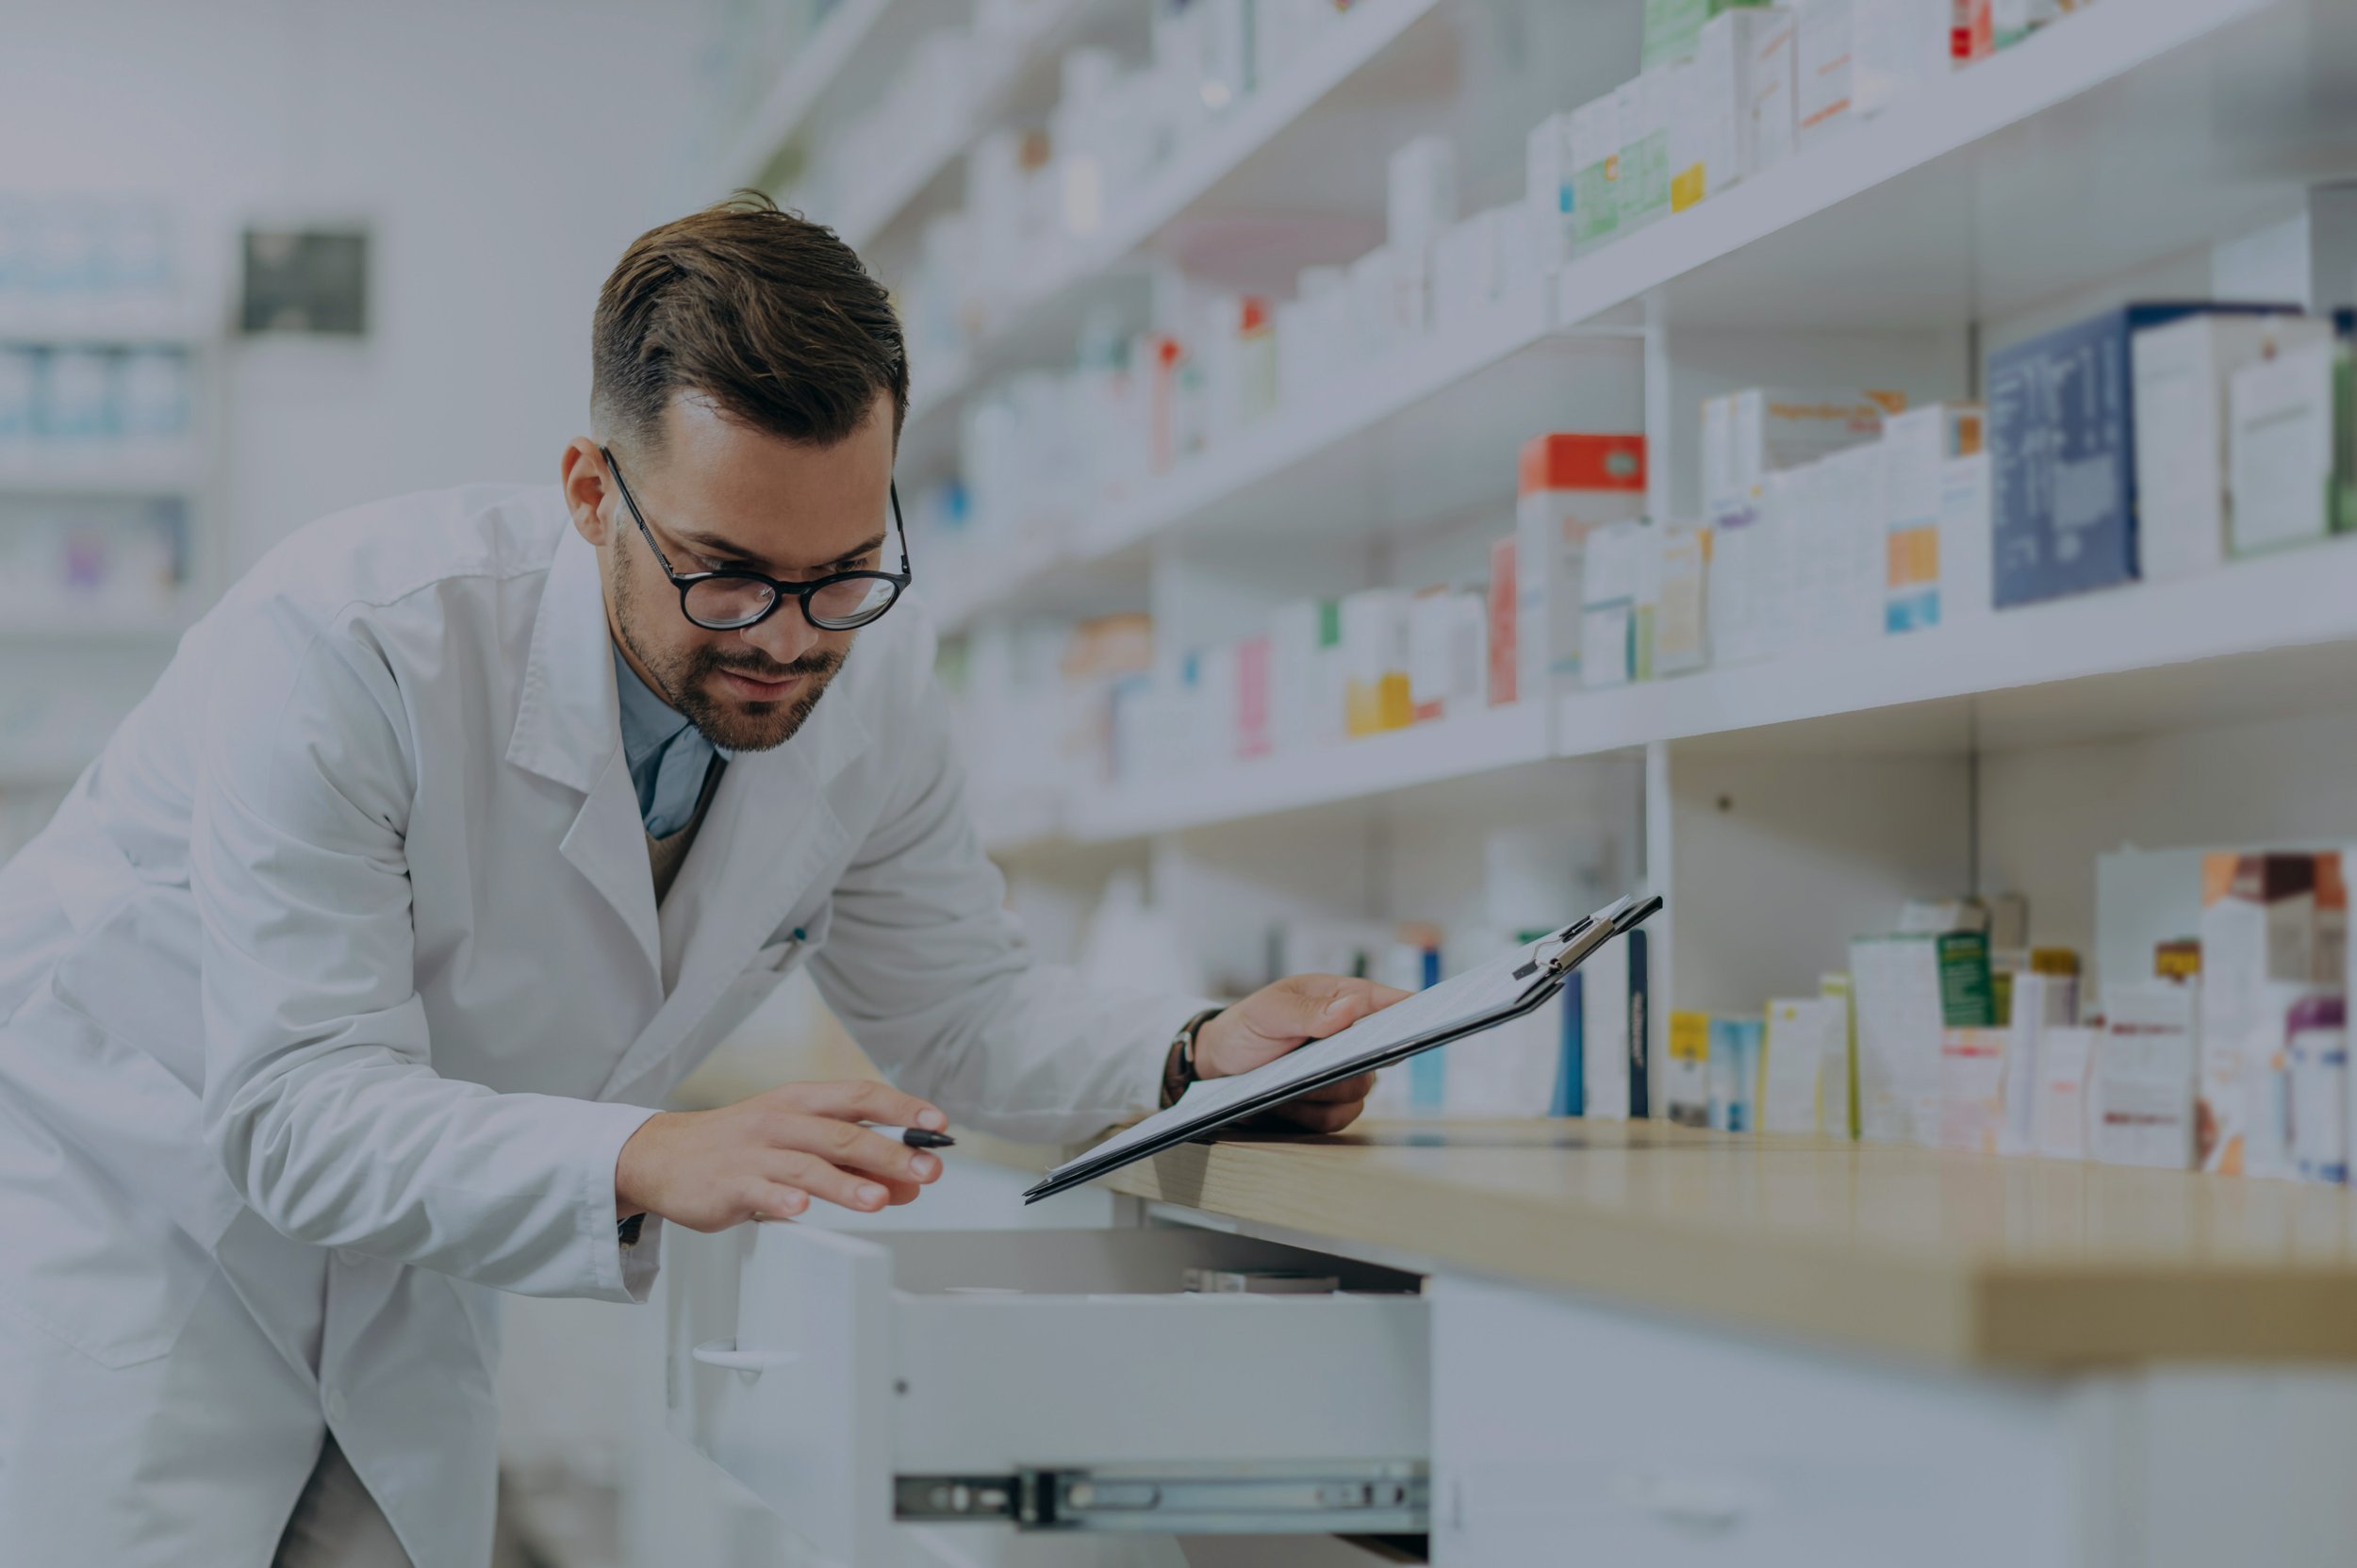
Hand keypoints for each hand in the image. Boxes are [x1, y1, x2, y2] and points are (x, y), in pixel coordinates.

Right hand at [615, 1080, 948, 1231]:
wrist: (663, 1157)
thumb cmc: (740, 1147)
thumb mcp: (798, 1145)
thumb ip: (852, 1164)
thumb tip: (910, 1184)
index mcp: (802, 1102)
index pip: (861, 1096)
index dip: (902, 1108)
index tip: (937, 1125)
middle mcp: (781, 1121)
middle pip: (843, 1133)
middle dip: (890, 1153)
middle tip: (927, 1172)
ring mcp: (755, 1153)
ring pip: (807, 1164)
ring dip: (845, 1182)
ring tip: (878, 1199)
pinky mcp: (730, 1184)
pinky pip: (760, 1192)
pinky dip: (782, 1200)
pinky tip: (800, 1210)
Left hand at [1192, 974, 1411, 1133]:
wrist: (1217, 1067)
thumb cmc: (1244, 1027)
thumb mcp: (1267, 1012)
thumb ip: (1307, 1011)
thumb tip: (1352, 1007)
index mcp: (1342, 1000)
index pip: (1391, 1003)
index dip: (1415, 1013)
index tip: (1427, 1023)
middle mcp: (1351, 1036)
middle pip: (1382, 1055)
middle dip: (1347, 1064)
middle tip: (1316, 1064)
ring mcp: (1343, 1072)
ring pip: (1360, 1091)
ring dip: (1321, 1091)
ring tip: (1286, 1080)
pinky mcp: (1330, 1104)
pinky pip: (1340, 1118)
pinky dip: (1310, 1114)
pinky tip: (1285, 1102)